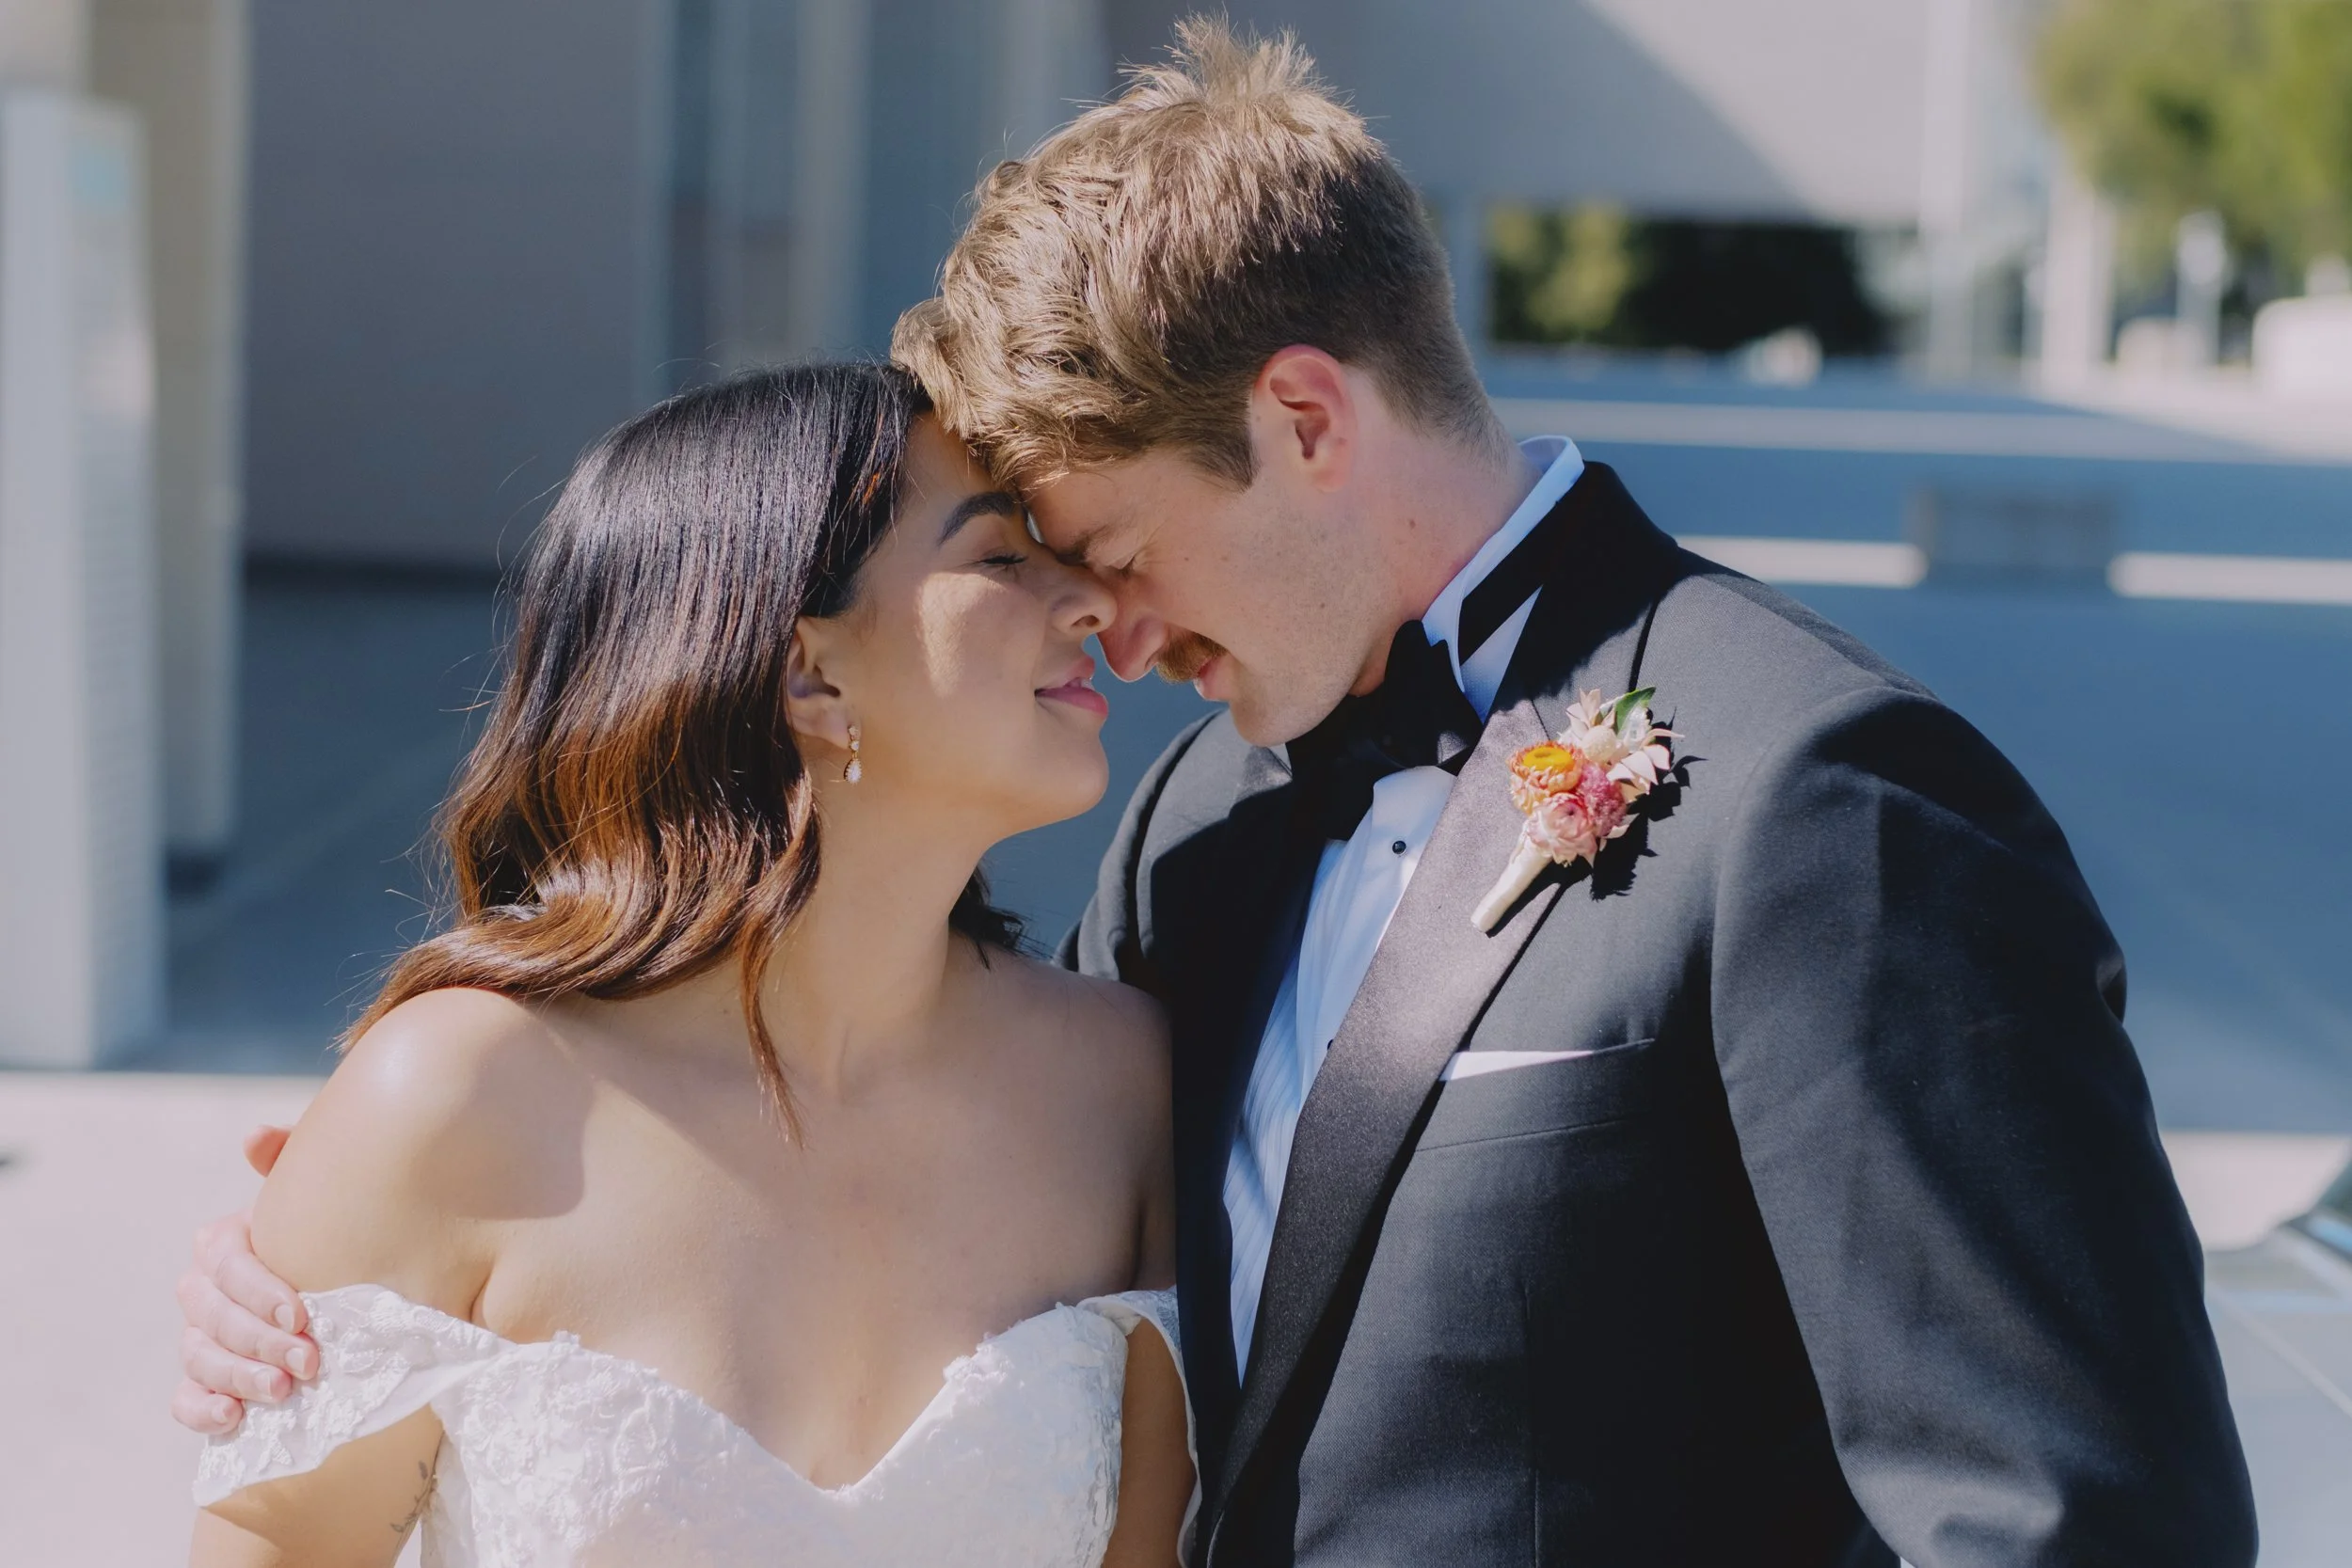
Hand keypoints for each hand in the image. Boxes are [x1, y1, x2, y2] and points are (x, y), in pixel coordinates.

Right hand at [169, 1125, 317, 1434]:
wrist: (347, 1292)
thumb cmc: (334, 1236)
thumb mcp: (325, 1196)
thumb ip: (292, 1159)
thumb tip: (254, 1136)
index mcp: (225, 1244)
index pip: (226, 1264)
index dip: (259, 1289)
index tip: (303, 1312)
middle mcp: (204, 1290)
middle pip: (213, 1316)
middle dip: (259, 1340)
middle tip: (308, 1361)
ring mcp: (200, 1337)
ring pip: (198, 1357)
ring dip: (237, 1375)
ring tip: (282, 1391)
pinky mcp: (205, 1382)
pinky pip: (186, 1399)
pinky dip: (203, 1410)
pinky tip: (234, 1418)